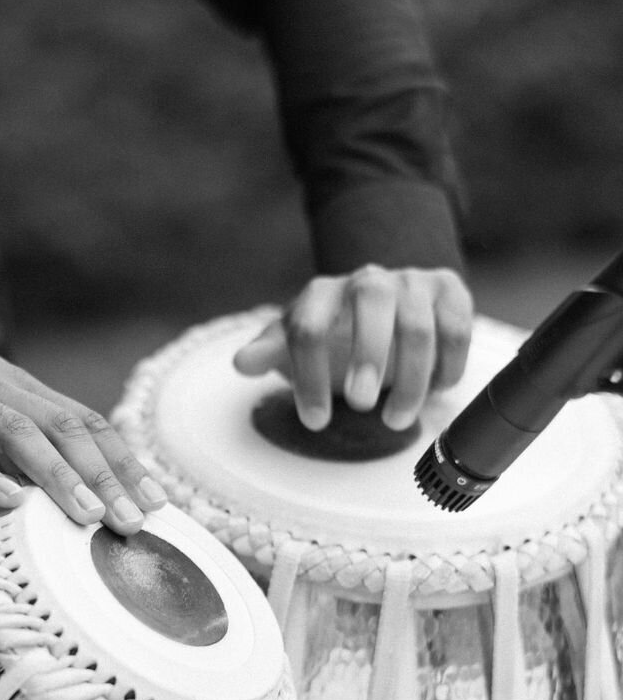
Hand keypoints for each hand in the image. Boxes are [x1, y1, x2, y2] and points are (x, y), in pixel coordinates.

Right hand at [0, 286, 166, 532]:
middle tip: (137, 520)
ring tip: (88, 516)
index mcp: (17, 388)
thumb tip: (50, 495)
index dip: (123, 460)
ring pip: (18, 432)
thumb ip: (9, 445)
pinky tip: (6, 499)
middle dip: (106, 476)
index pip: (84, 421)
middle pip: (65, 427)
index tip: (156, 500)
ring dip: (59, 474)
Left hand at [233, 265, 473, 430]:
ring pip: (418, 325)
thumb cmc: (332, 335)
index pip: (310, 326)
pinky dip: (449, 365)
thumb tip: (242, 363)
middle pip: (371, 303)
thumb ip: (270, 352)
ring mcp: (412, 282)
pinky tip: (436, 393)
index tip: (315, 420)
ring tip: (397, 419)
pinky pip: (456, 327)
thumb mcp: (294, 345)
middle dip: (369, 357)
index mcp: (323, 293)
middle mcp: (368, 280)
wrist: (379, 309)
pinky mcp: (448, 291)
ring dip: (411, 380)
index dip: (310, 376)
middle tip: (362, 405)